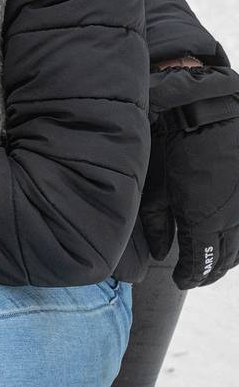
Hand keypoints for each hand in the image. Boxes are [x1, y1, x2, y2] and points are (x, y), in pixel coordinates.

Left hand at [147, 60, 238, 288]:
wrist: (206, 106)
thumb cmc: (171, 141)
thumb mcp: (155, 183)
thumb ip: (157, 221)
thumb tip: (161, 253)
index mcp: (204, 217)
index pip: (202, 261)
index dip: (191, 276)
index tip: (180, 280)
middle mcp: (232, 216)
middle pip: (225, 258)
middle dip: (209, 271)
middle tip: (195, 274)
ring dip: (227, 257)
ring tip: (210, 261)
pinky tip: (228, 237)